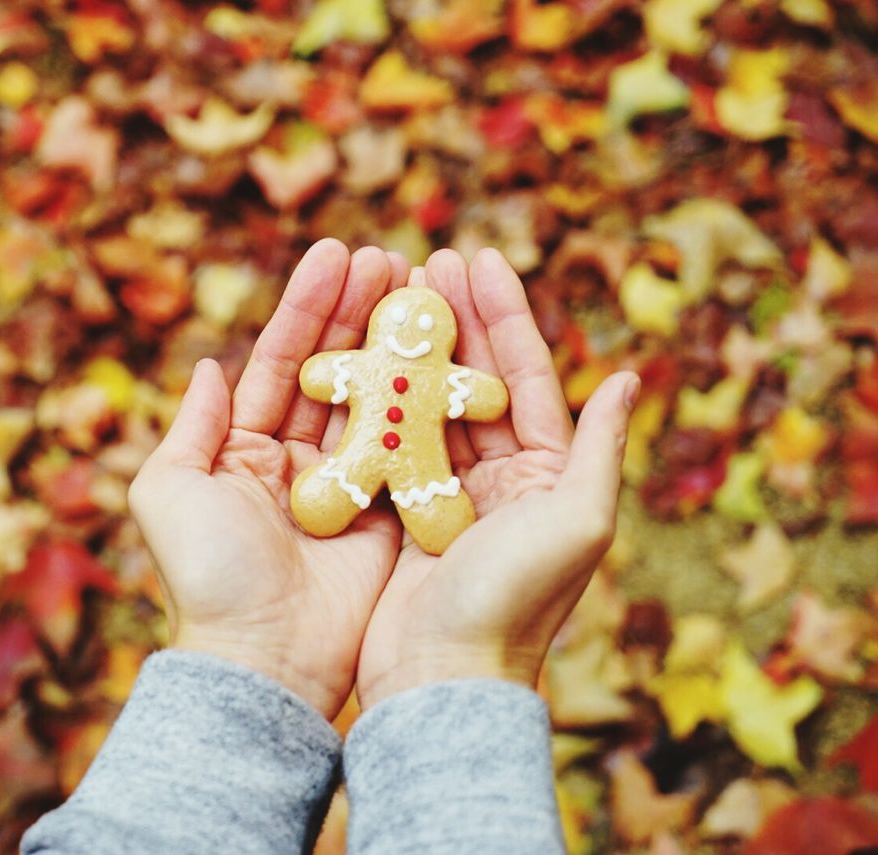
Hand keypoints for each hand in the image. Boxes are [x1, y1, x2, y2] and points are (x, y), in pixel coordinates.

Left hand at [129, 239, 409, 718]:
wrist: (262, 658)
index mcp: (243, 451)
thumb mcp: (169, 491)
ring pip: (376, 401)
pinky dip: (427, 403)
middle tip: (391, 257)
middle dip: (359, 312)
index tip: (338, 251)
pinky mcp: (389, 516)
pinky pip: (410, 449)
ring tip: (420, 285)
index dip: (308, 307)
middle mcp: (297, 462)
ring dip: (396, 345)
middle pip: (334, 372)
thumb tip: (211, 365)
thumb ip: (190, 426)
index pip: (282, 361)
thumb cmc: (207, 576)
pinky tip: (446, 354)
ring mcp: (348, 487)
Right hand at [356, 248, 639, 708]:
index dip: (504, 315)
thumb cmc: (513, 603)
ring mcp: (446, 496)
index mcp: (547, 477)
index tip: (477, 259)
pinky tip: (355, 358)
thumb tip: (627, 376)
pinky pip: (388, 442)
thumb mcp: (576, 524)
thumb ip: (599, 450)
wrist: (440, 678)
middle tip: (423, 262)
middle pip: (474, 381)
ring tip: (387, 294)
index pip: (527, 376)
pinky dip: (376, 398)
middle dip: (452, 320)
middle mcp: (500, 482)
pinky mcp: (399, 515)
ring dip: (410, 349)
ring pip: (427, 404)